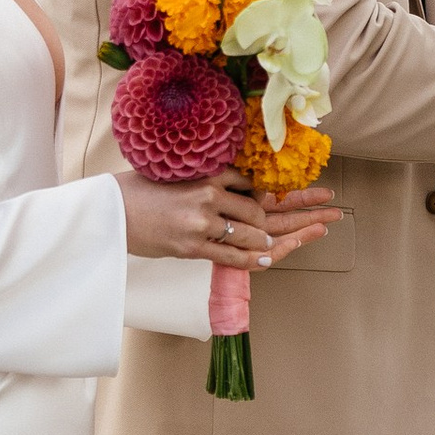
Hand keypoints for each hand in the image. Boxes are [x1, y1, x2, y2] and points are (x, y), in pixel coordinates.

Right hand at [120, 169, 334, 266]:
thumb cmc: (139, 190)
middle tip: (325, 219)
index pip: (255, 183)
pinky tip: (266, 260)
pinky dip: (251, 260)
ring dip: (272, 241)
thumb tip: (236, 184)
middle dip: (293, 217)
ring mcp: (201, 222)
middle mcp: (209, 195)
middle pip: (260, 209)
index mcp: (207, 173)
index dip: (286, 191)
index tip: (313, 194)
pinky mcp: (190, 246)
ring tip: (291, 242)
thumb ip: (208, 178)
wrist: (109, 211)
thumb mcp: (178, 174)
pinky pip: (229, 255)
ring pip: (250, 233)